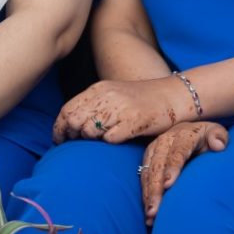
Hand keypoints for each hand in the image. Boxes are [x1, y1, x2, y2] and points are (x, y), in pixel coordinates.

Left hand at [54, 78, 181, 143]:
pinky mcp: (134, 122)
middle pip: (74, 122)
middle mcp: (108, 96)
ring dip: (91, 140)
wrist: (174, 96)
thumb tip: (70, 123)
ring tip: (99, 141)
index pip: (67, 110)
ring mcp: (121, 109)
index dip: (59, 127)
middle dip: (71, 136)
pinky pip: (110, 139)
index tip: (60, 139)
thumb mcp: (114, 94)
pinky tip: (117, 140)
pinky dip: (109, 143)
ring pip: (89, 131)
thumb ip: (94, 104)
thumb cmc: (143, 99)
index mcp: (100, 89)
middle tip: (75, 145)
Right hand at [139, 121, 228, 225]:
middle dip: (155, 188)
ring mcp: (154, 150)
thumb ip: (219, 136)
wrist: (191, 130)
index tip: (168, 184)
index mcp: (184, 134)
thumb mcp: (216, 132)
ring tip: (151, 214)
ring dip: (148, 194)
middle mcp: (165, 141)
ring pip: (148, 173)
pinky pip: (144, 178)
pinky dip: (145, 195)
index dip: (172, 168)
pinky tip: (148, 213)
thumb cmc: (206, 136)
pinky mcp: (148, 160)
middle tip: (155, 209)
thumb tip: (218, 145)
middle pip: (158, 165)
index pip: (178, 152)